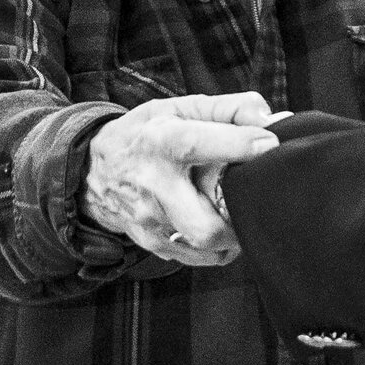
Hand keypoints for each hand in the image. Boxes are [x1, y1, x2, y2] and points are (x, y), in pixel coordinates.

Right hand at [82, 93, 279, 266]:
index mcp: (158, 142)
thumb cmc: (145, 135)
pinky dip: (217, 245)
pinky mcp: (153, 242)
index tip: (269, 144)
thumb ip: (228, 108)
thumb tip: (271, 118)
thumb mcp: (179, 108)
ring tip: (235, 209)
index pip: (197, 145)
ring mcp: (151, 220)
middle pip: (204, 222)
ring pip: (205, 244)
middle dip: (238, 213)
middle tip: (253, 193)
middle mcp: (152, 185)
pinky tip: (218, 221)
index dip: (239, 145)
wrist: (93, 171)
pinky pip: (198, 256)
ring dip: (232, 232)